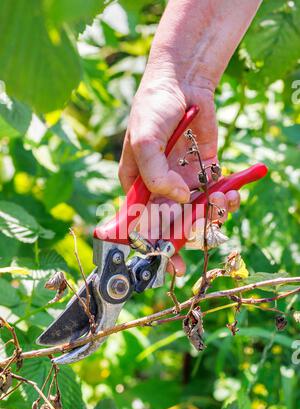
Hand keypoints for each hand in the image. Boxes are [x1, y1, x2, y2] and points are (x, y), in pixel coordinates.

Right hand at [119, 68, 239, 274]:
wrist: (184, 84)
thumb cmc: (153, 108)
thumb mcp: (145, 138)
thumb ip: (155, 173)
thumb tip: (179, 200)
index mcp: (138, 188)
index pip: (143, 226)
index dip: (156, 247)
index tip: (172, 264)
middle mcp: (160, 191)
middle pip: (173, 226)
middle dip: (190, 234)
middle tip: (203, 229)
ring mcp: (184, 185)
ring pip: (199, 216)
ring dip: (213, 216)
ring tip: (222, 201)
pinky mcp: (206, 176)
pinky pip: (217, 198)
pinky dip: (228, 202)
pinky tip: (233, 194)